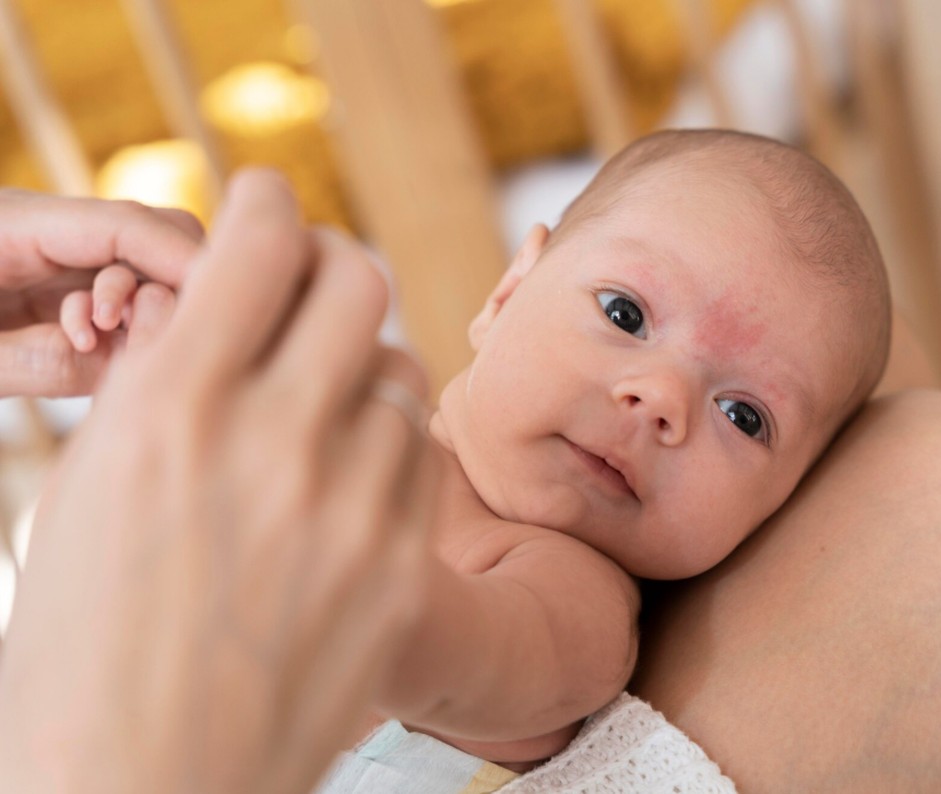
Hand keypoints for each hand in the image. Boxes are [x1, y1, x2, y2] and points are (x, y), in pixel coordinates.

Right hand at [0, 170, 435, 793]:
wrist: (140, 786)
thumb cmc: (82, 644)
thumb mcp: (85, 489)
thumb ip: (161, 384)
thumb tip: (216, 304)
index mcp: (170, 409)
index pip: (258, 241)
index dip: (267, 203)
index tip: (268, 205)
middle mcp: (271, 442)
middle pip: (358, 279)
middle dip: (329, 265)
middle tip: (309, 285)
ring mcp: (349, 507)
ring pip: (399, 369)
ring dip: (358, 368)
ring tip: (319, 407)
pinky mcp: (400, 567)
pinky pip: (420, 456)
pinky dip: (386, 447)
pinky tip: (347, 479)